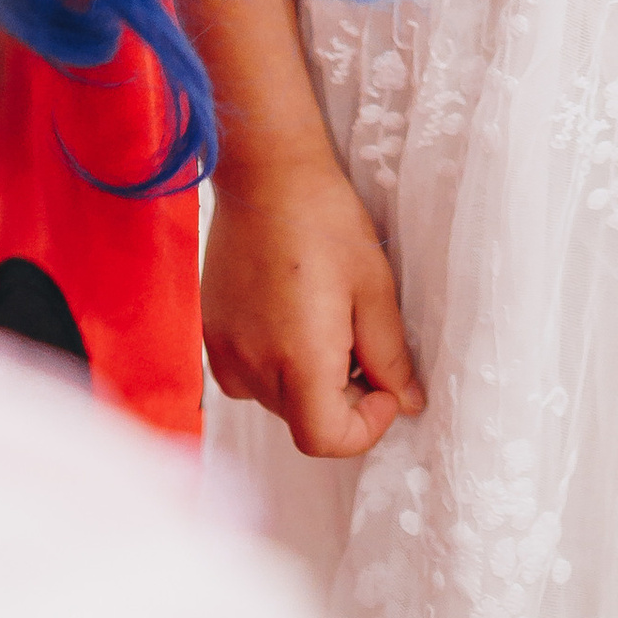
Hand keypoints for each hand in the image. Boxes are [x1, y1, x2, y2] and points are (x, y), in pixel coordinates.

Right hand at [203, 150, 423, 456]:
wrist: (267, 175)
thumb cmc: (325, 221)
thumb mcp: (374, 288)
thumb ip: (390, 356)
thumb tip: (407, 403)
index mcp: (298, 361)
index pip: (325, 441)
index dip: (364, 428)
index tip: (383, 388)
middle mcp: (253, 366)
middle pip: (303, 422)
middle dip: (342, 399)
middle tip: (361, 340)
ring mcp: (225, 351)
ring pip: (276, 401)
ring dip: (308, 382)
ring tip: (328, 321)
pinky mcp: (211, 333)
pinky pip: (248, 376)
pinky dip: (276, 364)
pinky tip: (293, 316)